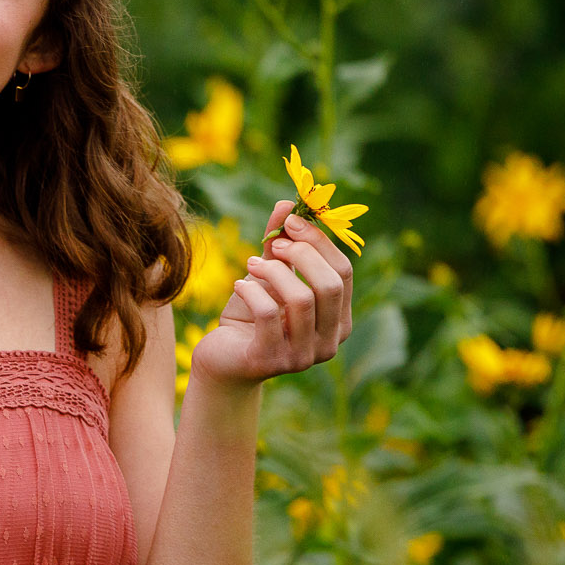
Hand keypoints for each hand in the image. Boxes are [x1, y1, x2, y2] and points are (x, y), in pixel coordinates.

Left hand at [190, 198, 355, 386]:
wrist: (221, 359)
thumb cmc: (250, 316)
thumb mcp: (268, 276)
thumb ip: (280, 244)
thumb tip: (287, 203)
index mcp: (338, 320)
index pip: (343, 272)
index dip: (319, 242)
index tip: (291, 222)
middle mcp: (329, 342)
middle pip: (329, 285)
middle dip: (300, 255)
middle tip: (272, 245)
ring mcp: (302, 357)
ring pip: (301, 300)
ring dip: (273, 272)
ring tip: (251, 264)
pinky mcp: (270, 361)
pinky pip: (267, 315)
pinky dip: (251, 291)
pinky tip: (238, 285)